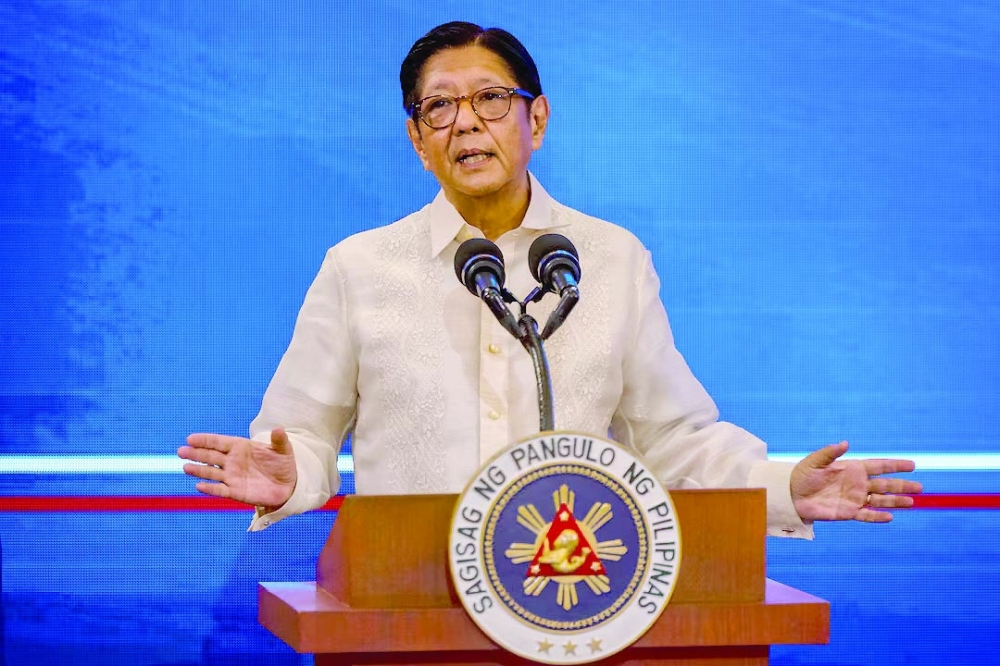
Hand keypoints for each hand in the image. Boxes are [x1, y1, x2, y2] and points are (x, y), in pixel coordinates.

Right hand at [178, 428, 296, 508]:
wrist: (288, 486)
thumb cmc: (282, 464)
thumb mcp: (284, 450)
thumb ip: (279, 440)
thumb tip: (279, 428)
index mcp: (241, 447)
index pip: (219, 442)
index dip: (205, 440)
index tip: (190, 438)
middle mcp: (233, 461)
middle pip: (211, 456)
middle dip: (196, 454)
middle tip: (181, 451)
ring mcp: (232, 476)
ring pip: (211, 473)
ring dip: (199, 471)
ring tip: (186, 467)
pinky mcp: (235, 492)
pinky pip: (220, 490)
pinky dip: (210, 489)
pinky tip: (199, 486)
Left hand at [790, 441, 922, 522]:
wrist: (792, 495)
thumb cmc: (803, 475)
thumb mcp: (815, 461)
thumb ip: (830, 453)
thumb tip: (845, 443)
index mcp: (852, 468)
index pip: (878, 466)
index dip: (895, 465)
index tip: (912, 465)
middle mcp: (857, 484)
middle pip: (885, 485)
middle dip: (902, 485)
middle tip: (920, 487)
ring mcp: (854, 498)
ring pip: (880, 500)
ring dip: (896, 501)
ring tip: (912, 502)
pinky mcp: (848, 512)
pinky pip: (866, 515)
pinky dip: (877, 516)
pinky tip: (890, 516)